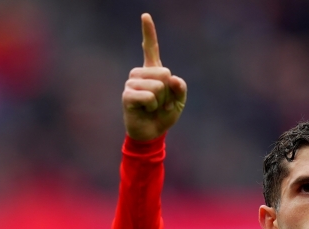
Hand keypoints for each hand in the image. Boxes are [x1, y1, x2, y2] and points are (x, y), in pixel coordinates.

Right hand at [122, 13, 186, 140]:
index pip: (150, 49)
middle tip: (161, 102)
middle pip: (165, 73)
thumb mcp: (179, 102)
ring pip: (158, 86)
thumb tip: (173, 78)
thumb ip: (181, 88)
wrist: (152, 134)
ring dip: (161, 101)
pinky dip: (152, 107)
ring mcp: (131, 83)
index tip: (145, 15)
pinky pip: (149, 97)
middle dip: (169, 92)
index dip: (148, 32)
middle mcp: (140, 73)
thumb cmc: (164, 115)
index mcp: (153, 71)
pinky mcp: (127, 95)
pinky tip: (145, 110)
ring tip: (153, 107)